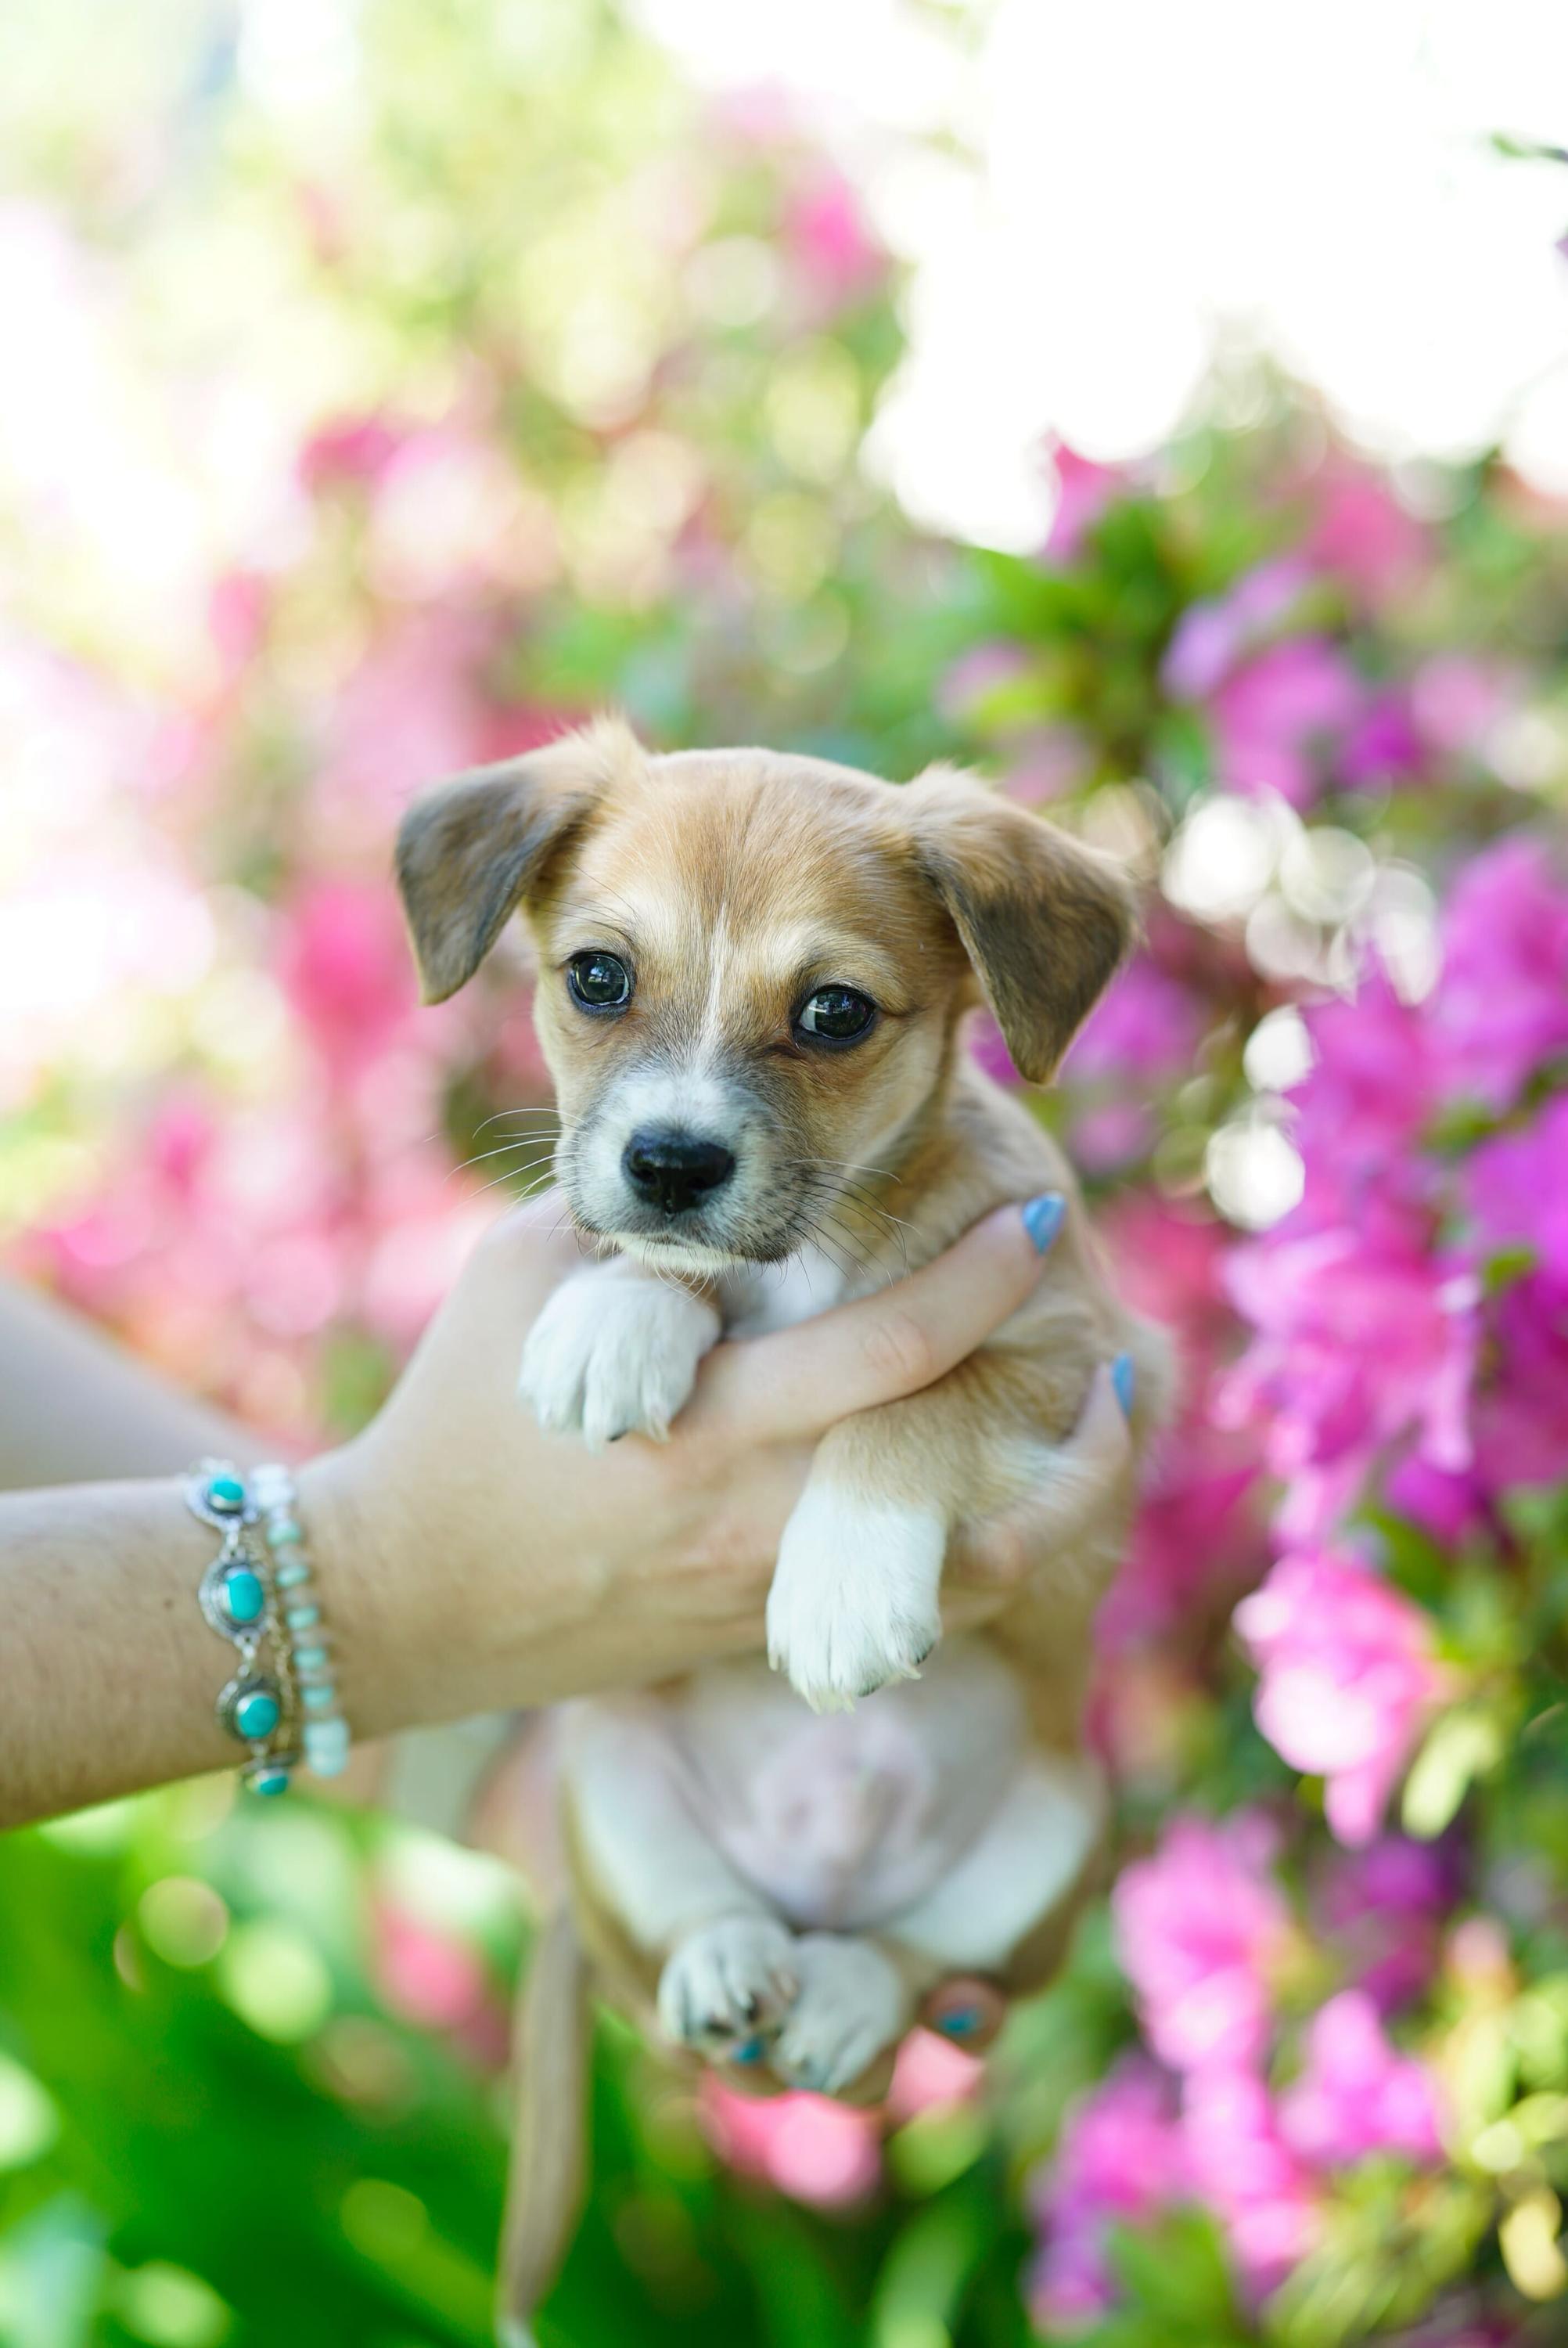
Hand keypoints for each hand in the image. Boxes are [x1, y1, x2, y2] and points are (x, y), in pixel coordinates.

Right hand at [302, 1192, 1133, 1738]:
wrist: (399, 1599)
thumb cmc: (454, 1417)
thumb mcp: (524, 1282)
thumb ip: (634, 1219)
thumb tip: (736, 1152)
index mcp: (704, 1421)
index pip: (890, 1349)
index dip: (982, 1277)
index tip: (1038, 1216)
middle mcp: (755, 1519)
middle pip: (962, 1481)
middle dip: (1059, 1412)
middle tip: (1116, 1345)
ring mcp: (764, 1593)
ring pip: (959, 1575)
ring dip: (1048, 1509)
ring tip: (1099, 1439)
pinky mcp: (756, 1635)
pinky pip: (904, 1610)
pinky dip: (974, 1557)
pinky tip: (1004, 1502)